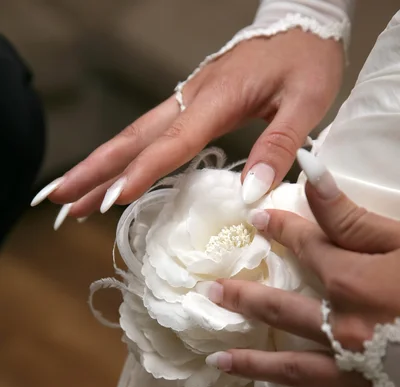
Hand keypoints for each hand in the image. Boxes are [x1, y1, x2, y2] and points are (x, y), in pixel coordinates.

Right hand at [32, 30, 342, 220]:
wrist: (300, 22)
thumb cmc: (305, 59)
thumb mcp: (307, 101)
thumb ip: (279, 146)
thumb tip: (250, 194)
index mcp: (217, 98)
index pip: (173, 142)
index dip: (144, 172)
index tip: (115, 198)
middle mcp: (191, 98)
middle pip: (134, 138)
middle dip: (95, 170)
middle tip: (61, 199)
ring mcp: (186, 99)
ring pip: (134, 136)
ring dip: (101, 166)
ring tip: (73, 197)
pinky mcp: (189, 104)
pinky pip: (149, 134)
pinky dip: (124, 157)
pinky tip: (113, 175)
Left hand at [204, 151, 399, 386]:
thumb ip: (353, 215)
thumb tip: (308, 172)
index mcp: (353, 282)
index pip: (307, 248)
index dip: (282, 230)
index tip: (259, 221)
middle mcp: (343, 329)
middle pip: (283, 310)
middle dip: (244, 299)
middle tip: (211, 296)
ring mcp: (356, 372)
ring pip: (291, 368)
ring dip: (251, 363)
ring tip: (216, 362)